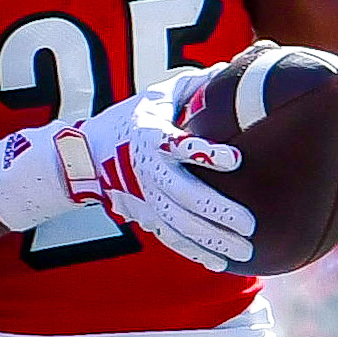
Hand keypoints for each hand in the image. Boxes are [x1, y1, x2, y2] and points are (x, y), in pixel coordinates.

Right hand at [0, 76, 251, 271]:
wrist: (87, 154)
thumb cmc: (137, 116)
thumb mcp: (160, 93)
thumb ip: (196, 86)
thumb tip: (234, 71)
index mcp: (150, 133)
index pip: (179, 144)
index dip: (205, 153)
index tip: (236, 160)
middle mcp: (146, 168)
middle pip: (182, 195)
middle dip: (216, 211)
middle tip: (250, 224)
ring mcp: (143, 196)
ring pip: (178, 223)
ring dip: (210, 240)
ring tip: (245, 251)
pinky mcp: (144, 214)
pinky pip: (170, 237)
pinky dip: (193, 252)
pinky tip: (219, 264)